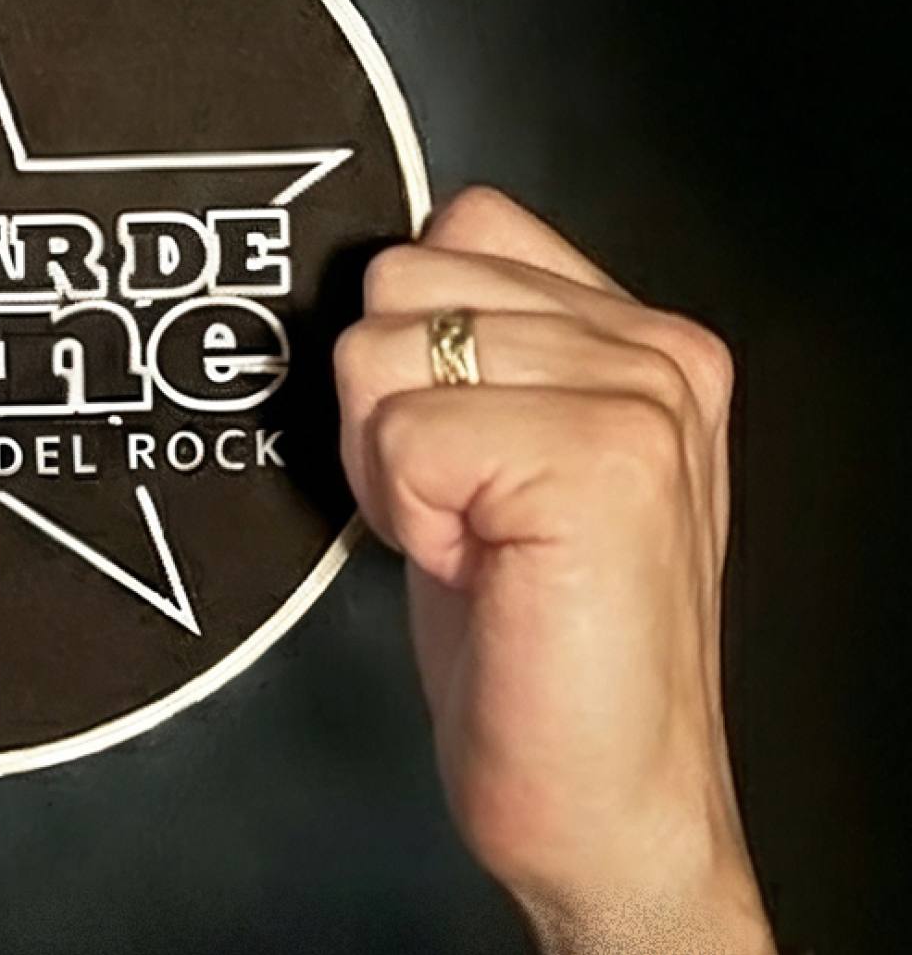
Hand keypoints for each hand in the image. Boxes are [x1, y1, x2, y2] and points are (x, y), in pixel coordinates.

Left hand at [334, 189, 773, 952]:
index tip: (457, 456)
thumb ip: (473, 351)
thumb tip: (373, 280)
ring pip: (382, 348)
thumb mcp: (499, 466)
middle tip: (460, 511)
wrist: (604, 803)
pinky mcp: (600, 462)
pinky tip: (477, 568)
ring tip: (472, 540)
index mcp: (641, 338)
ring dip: (391, 462)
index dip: (409, 351)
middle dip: (385, 405)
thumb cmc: (536, 649)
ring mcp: (637, 401)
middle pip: (399, 278)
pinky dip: (404, 513)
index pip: (457, 225)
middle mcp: (655, 351)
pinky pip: (399, 431)